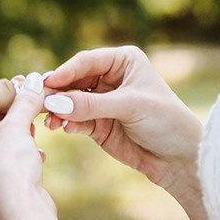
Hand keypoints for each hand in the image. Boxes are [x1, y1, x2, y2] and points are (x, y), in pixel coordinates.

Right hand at [40, 46, 201, 190]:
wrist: (179, 158)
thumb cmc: (166, 121)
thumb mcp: (130, 107)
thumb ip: (91, 104)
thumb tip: (55, 103)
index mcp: (123, 61)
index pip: (86, 61)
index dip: (66, 71)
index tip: (47, 83)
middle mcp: (110, 77)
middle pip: (73, 80)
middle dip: (57, 93)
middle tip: (39, 103)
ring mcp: (101, 101)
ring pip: (69, 101)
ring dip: (57, 110)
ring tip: (49, 121)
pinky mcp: (97, 124)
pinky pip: (74, 120)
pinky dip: (65, 124)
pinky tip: (62, 129)